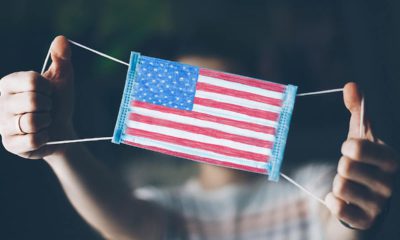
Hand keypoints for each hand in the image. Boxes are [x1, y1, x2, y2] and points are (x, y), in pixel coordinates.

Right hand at [0, 36, 74, 158]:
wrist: (62, 130)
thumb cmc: (58, 102)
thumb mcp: (62, 79)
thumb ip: (61, 59)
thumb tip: (62, 38)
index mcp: (9, 83)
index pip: (32, 81)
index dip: (48, 89)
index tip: (48, 92)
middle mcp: (0, 102)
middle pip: (34, 102)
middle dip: (48, 107)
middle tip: (46, 109)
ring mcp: (2, 124)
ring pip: (33, 122)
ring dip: (46, 123)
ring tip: (43, 122)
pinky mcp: (9, 144)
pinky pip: (33, 140)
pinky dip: (45, 138)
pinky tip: (42, 135)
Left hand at [325, 82, 398, 228]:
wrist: (363, 198)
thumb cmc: (362, 162)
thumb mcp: (360, 136)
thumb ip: (358, 111)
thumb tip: (351, 85)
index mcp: (390, 159)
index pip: (358, 148)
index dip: (347, 147)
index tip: (350, 149)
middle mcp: (389, 183)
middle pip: (346, 167)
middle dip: (342, 166)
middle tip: (350, 170)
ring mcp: (379, 204)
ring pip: (340, 186)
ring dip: (337, 184)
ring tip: (349, 185)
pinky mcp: (366, 221)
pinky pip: (338, 206)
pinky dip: (333, 201)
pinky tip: (341, 200)